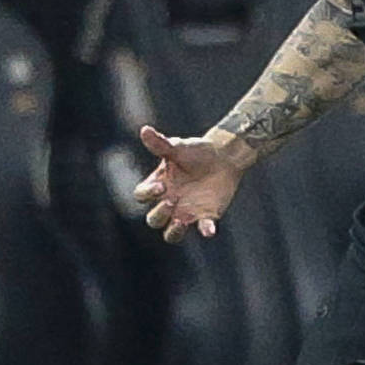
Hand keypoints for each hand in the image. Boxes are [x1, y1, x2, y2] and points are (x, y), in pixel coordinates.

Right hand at [132, 125, 247, 243]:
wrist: (223, 156)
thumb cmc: (196, 151)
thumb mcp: (178, 147)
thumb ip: (161, 143)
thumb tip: (145, 130)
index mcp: (157, 185)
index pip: (141, 195)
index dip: (147, 193)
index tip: (162, 186)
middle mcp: (168, 202)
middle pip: (154, 220)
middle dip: (159, 214)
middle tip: (171, 201)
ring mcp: (186, 212)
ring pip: (172, 234)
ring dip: (174, 231)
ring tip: (181, 222)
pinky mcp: (206, 216)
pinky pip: (203, 227)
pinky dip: (206, 230)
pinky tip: (209, 229)